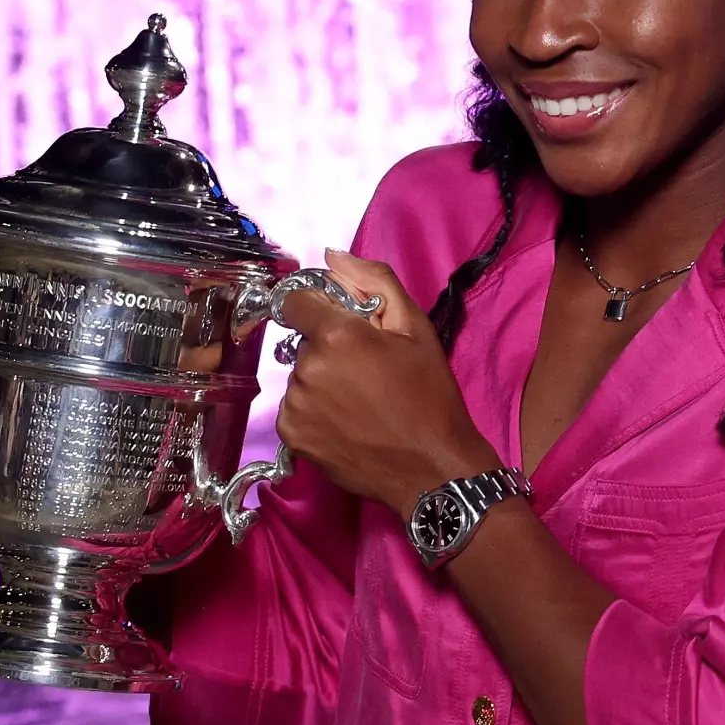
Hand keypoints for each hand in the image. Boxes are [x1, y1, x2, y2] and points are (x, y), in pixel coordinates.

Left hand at [274, 249, 502, 516]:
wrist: (432, 467)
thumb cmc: (430, 395)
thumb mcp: (416, 329)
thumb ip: (374, 282)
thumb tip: (333, 256)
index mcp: (336, 334)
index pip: (295, 300)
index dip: (317, 308)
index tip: (339, 324)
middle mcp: (308, 367)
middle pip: (303, 341)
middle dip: (327, 348)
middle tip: (365, 370)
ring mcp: (296, 405)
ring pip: (299, 376)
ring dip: (321, 381)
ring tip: (359, 401)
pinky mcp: (292, 436)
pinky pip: (295, 408)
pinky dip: (314, 411)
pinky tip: (347, 422)